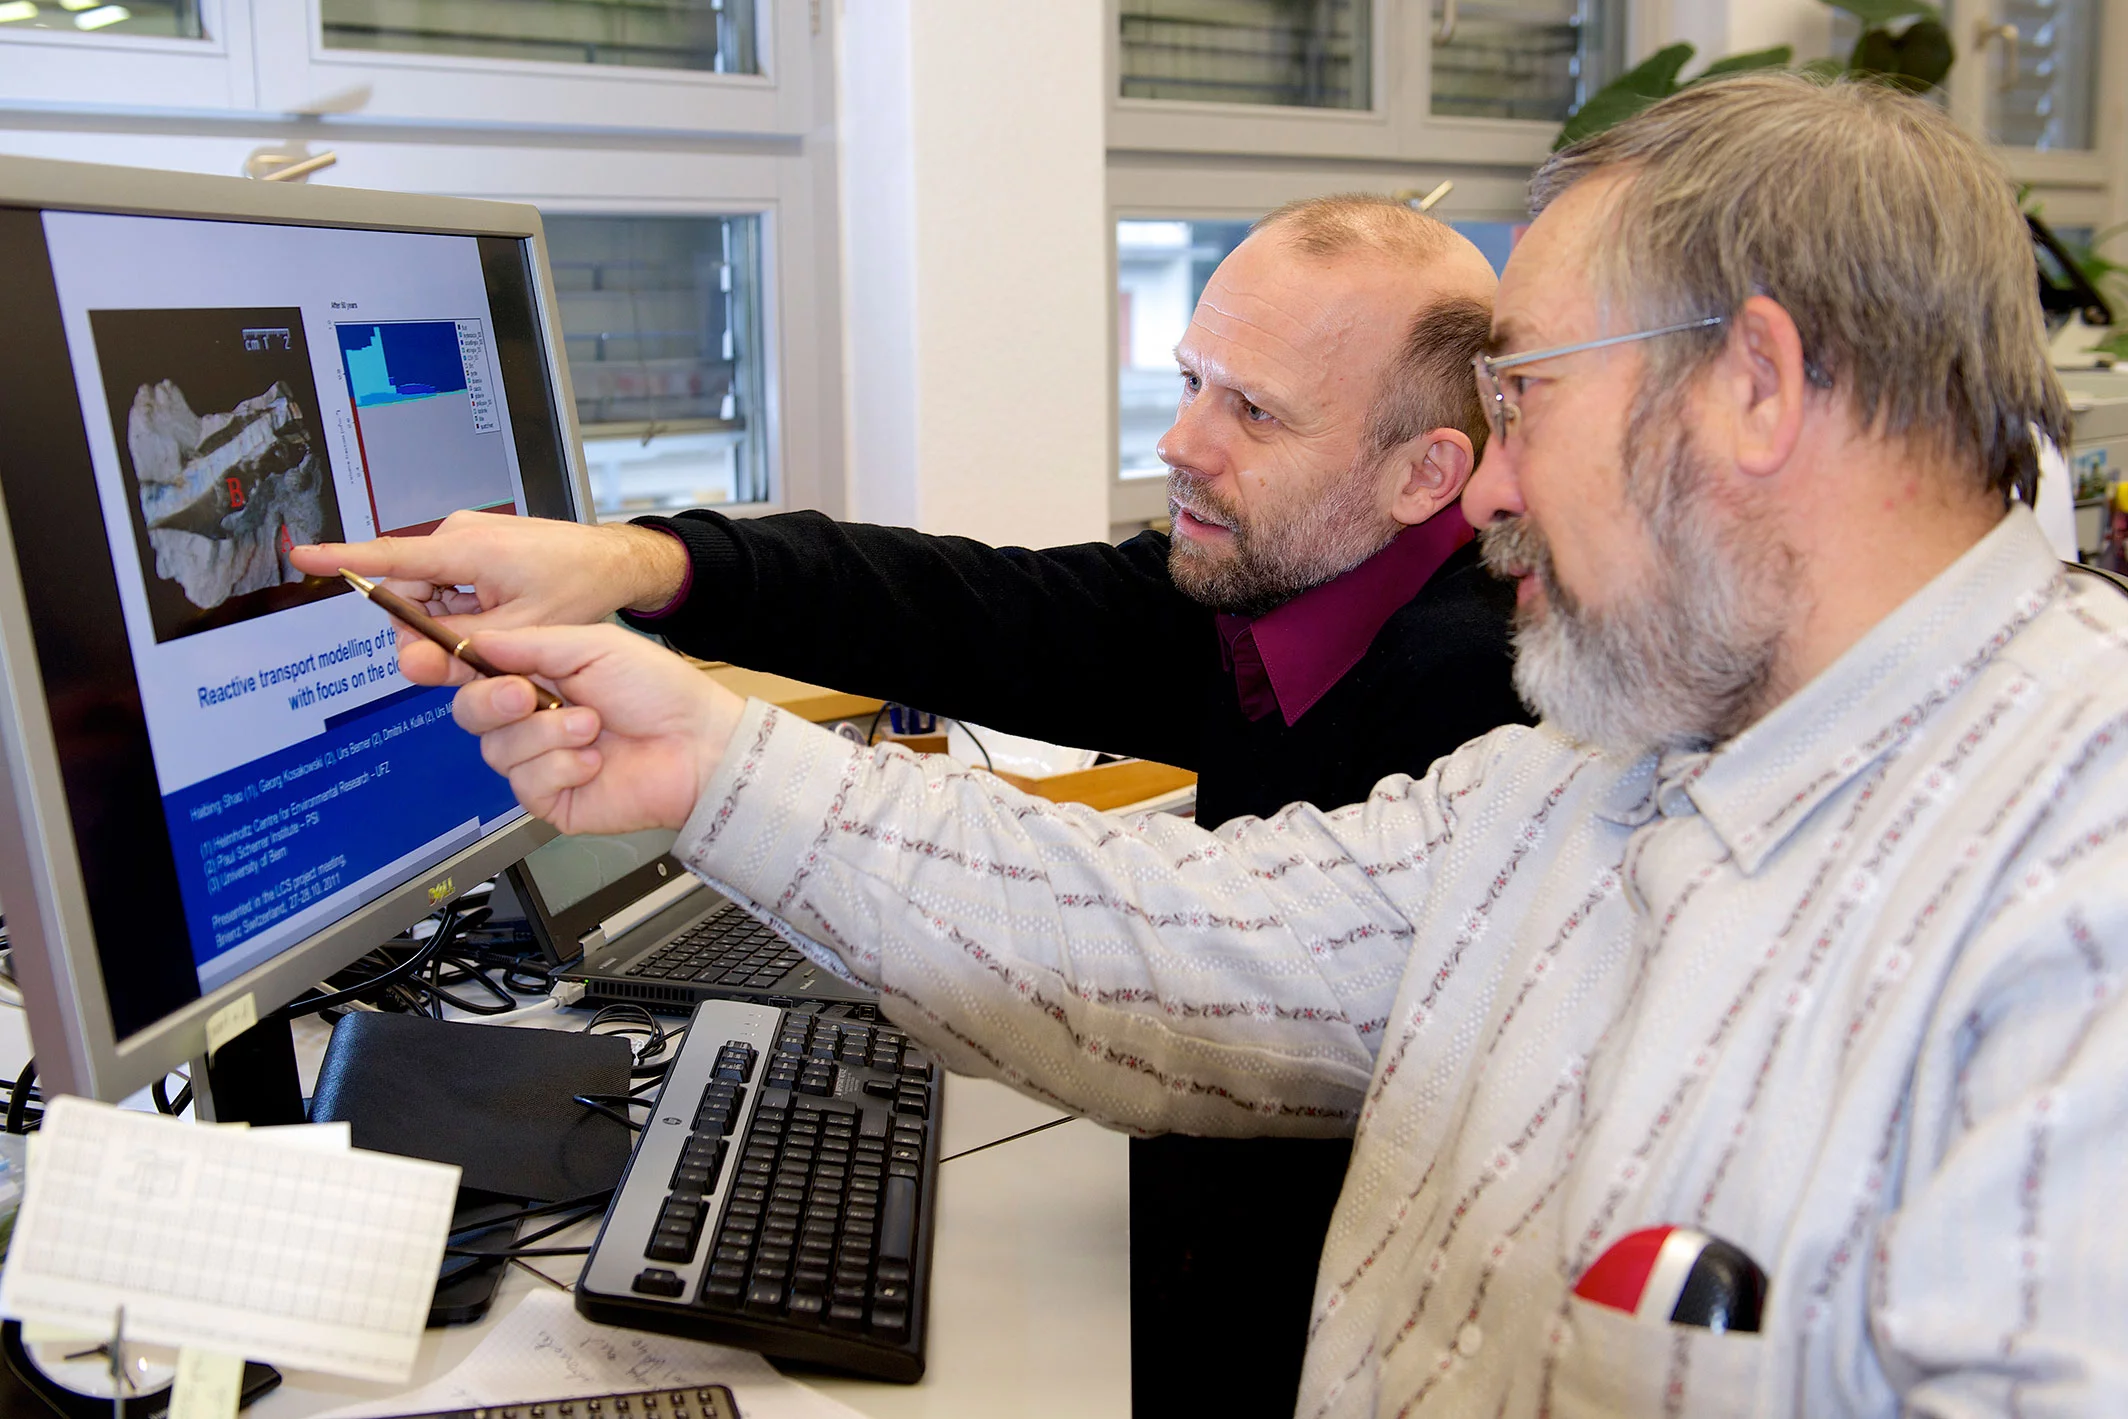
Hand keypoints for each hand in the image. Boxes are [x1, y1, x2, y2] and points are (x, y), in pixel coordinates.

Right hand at [289, 510, 689, 686]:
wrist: (614, 562)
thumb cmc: (578, 585)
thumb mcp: (521, 631)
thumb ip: (464, 648)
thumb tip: (415, 661)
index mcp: (465, 549)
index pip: (389, 558)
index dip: (342, 562)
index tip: (302, 557)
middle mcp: (457, 538)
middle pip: (408, 596)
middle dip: (424, 634)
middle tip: (455, 665)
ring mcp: (467, 542)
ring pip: (430, 598)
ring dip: (449, 627)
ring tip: (491, 642)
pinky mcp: (477, 552)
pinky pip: (450, 589)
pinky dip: (463, 614)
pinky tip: (492, 628)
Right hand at [448, 624, 747, 835]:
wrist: (699, 744)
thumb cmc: (659, 691)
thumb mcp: (592, 646)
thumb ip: (530, 644)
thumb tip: (474, 639)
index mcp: (537, 676)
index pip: (475, 672)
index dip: (453, 667)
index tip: (442, 657)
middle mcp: (532, 719)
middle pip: (469, 713)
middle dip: (492, 702)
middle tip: (525, 696)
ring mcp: (540, 761)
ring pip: (496, 750)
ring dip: (545, 735)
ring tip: (592, 725)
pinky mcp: (552, 799)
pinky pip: (526, 784)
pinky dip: (561, 767)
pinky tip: (595, 761)